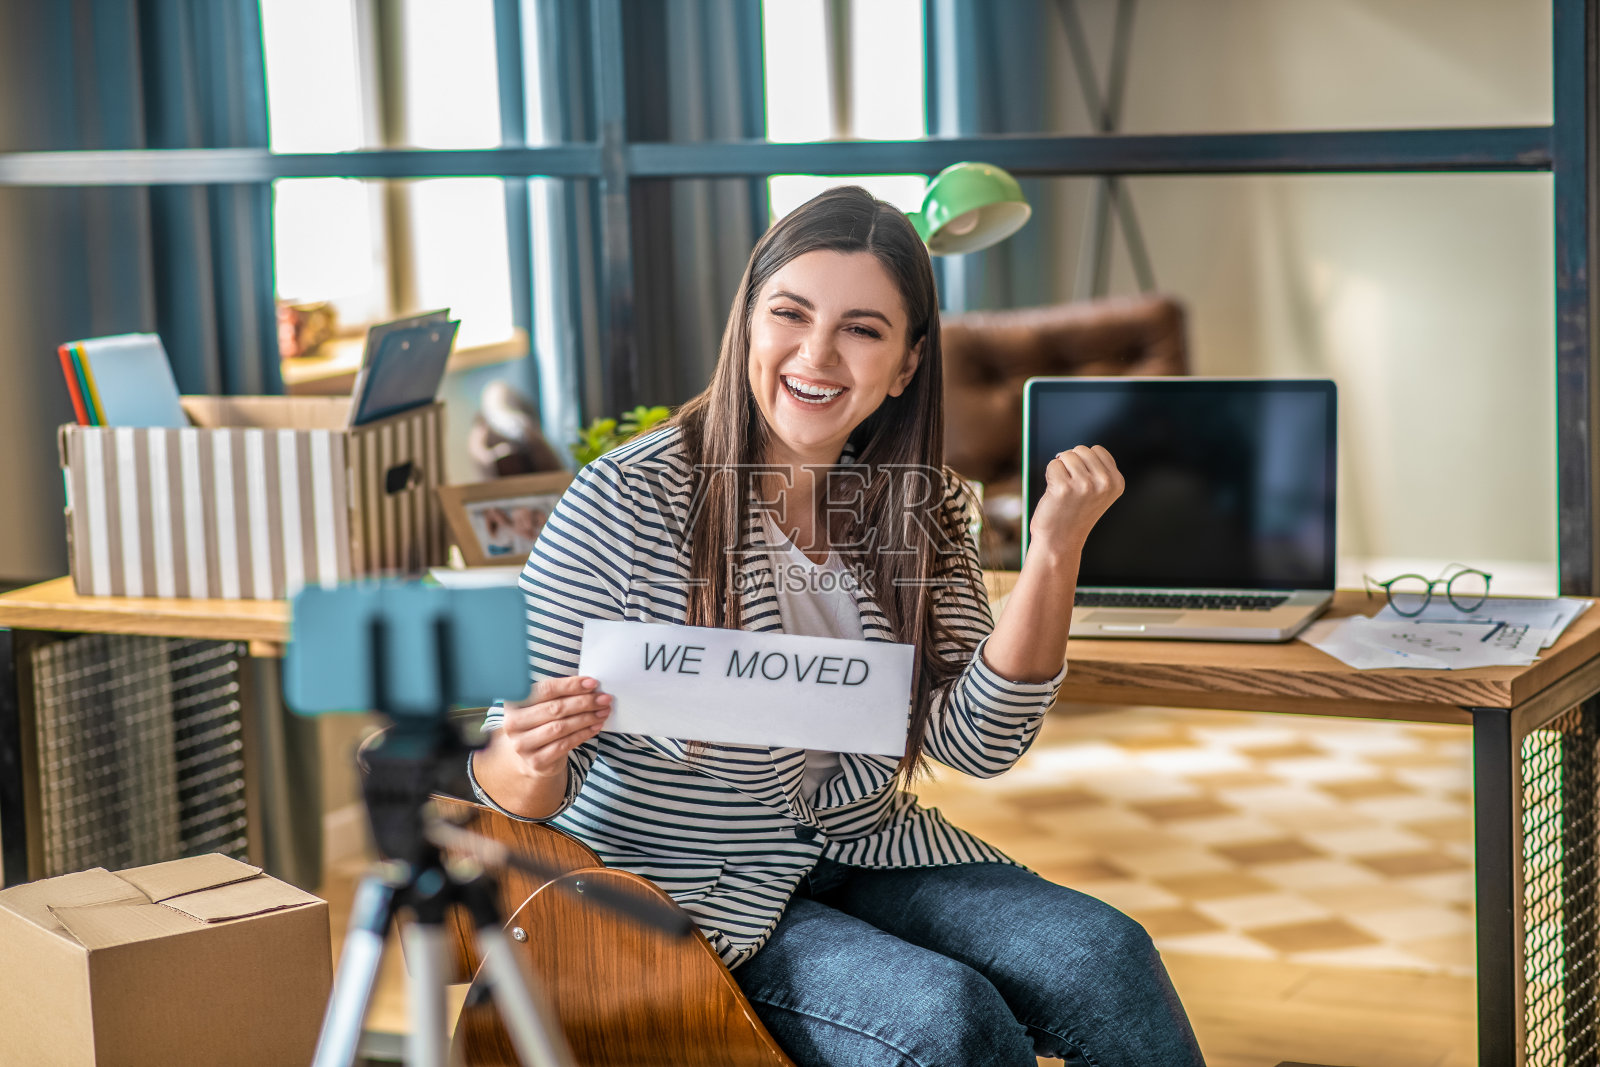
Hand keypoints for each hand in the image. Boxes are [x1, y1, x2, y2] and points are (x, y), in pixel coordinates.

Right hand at [496, 675, 611, 779]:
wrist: (531, 756)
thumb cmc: (541, 723)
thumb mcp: (543, 705)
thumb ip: (560, 694)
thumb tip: (590, 686)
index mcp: (514, 702)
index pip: (546, 690)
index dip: (571, 685)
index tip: (593, 683)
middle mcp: (513, 723)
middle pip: (555, 709)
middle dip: (584, 702)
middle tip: (604, 699)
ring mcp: (522, 745)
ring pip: (561, 727)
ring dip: (586, 718)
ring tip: (603, 712)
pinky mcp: (535, 761)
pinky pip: (564, 745)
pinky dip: (583, 734)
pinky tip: (595, 727)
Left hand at [1029, 445, 1123, 559]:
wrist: (1060, 541)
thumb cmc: (1074, 513)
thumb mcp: (1098, 491)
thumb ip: (1097, 469)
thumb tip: (1078, 449)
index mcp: (1117, 481)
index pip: (1097, 450)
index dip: (1084, 462)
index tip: (1083, 483)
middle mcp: (1104, 482)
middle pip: (1081, 449)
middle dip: (1071, 464)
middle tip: (1071, 488)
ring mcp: (1085, 485)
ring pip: (1067, 455)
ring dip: (1060, 469)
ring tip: (1064, 491)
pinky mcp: (1064, 488)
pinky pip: (1053, 465)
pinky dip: (1050, 476)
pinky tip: (1055, 494)